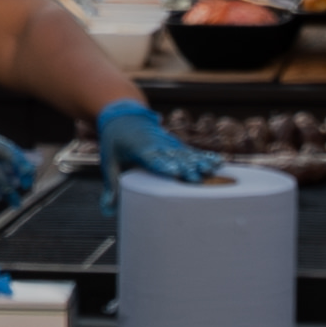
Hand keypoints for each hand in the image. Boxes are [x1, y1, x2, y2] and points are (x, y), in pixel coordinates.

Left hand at [93, 99, 223, 187]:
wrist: (126, 116)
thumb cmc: (116, 142)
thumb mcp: (109, 162)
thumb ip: (111, 186)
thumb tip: (107, 210)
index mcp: (139, 148)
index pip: (152, 157)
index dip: (163, 164)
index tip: (174, 172)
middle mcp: (158, 144)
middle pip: (173, 157)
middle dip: (186, 167)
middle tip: (197, 178)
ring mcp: (169, 144)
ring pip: (186, 153)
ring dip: (199, 163)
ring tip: (212, 171)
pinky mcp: (176, 145)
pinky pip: (192, 152)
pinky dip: (204, 157)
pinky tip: (218, 163)